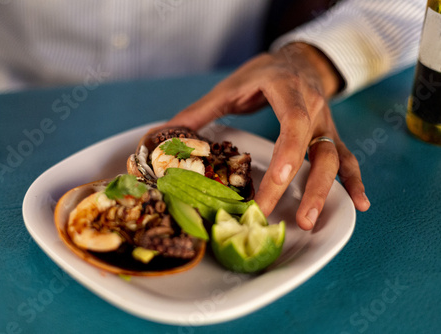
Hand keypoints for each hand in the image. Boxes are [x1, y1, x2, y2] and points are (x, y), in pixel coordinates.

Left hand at [165, 43, 369, 229]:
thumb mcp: (232, 85)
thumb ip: (202, 109)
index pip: (292, 123)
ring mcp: (325, 123)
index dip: (288, 152)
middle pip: (315, 149)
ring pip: (334, 159)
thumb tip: (165, 131)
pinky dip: (354, 181)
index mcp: (288, 91)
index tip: (278, 181)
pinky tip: (359, 204)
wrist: (298, 60)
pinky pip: (347, 158)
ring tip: (311, 221)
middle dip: (304, 186)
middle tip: (287, 218)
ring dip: (325, 191)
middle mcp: (313, 108)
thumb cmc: (264, 73)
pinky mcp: (330, 135)